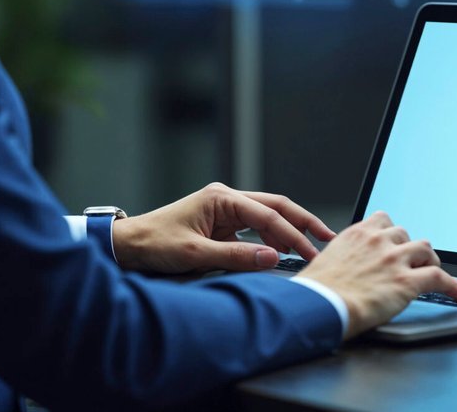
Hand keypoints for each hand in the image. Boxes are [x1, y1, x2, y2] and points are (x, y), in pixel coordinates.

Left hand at [112, 182, 334, 273]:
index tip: (312, 252)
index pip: (268, 215)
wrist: (128, 246)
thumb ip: (235, 257)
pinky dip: (272, 240)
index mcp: (221, 198)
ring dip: (288, 233)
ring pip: (268, 217)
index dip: (292, 234)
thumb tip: (273, 258)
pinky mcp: (222, 224)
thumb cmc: (155, 244)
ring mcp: (225, 210)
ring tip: (311, 250)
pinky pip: (255, 229)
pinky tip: (283, 252)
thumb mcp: (194, 254)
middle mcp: (226, 199)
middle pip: (275, 207)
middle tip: (328, 238)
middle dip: (302, 223)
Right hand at [300, 212, 456, 337]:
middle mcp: (378, 241)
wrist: (319, 305)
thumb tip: (344, 268)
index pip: (383, 220)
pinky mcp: (407, 281)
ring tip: (431, 272)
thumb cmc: (316, 291)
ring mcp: (395, 259)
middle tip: (412, 263)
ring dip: (429, 261)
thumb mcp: (325, 262)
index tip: (395, 240)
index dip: (392, 232)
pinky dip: (452, 285)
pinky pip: (439, 277)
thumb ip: (343, 257)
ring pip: (426, 250)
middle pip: (407, 235)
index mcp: (357, 234)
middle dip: (410, 249)